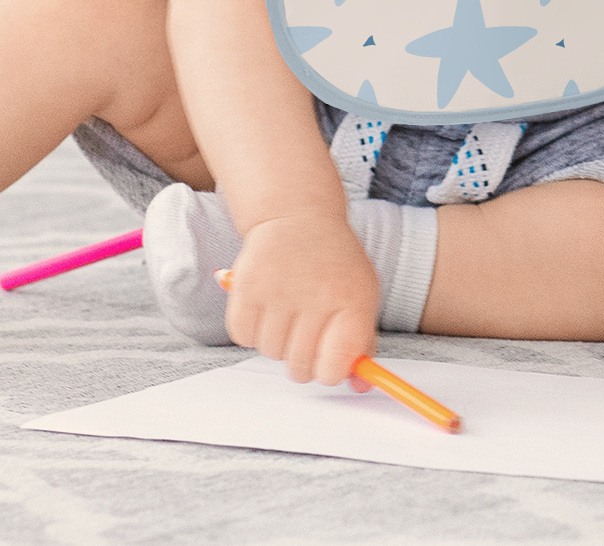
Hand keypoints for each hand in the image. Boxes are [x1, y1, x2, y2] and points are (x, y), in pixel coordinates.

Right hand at [223, 209, 379, 385]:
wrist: (298, 215)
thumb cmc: (333, 262)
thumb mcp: (360, 293)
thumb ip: (361, 342)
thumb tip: (360, 388)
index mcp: (353, 299)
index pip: (337, 365)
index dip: (331, 371)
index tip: (329, 362)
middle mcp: (317, 295)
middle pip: (300, 367)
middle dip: (302, 359)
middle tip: (306, 333)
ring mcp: (279, 289)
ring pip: (270, 353)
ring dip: (277, 341)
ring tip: (288, 309)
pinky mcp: (246, 286)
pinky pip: (243, 337)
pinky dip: (252, 329)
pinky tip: (267, 303)